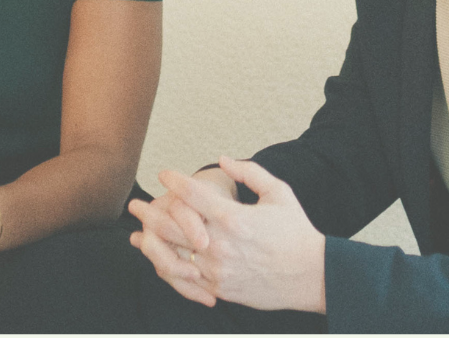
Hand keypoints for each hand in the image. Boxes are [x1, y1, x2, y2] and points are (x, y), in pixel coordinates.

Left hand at [134, 158, 326, 314]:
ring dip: (151, 244)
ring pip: (173, 256)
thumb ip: (249, 172)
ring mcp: (218, 269)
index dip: (174, 181)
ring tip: (137, 236)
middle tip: (136, 205)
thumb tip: (223, 159)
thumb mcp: (278, 193)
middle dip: (150, 212)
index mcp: (233, 218)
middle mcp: (220, 245)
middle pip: (172, 226)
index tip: (163, 174)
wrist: (313, 275)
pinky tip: (160, 261)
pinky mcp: (221, 288)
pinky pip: (187, 280)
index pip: (193, 195)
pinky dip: (170, 269)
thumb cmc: (297, 232)